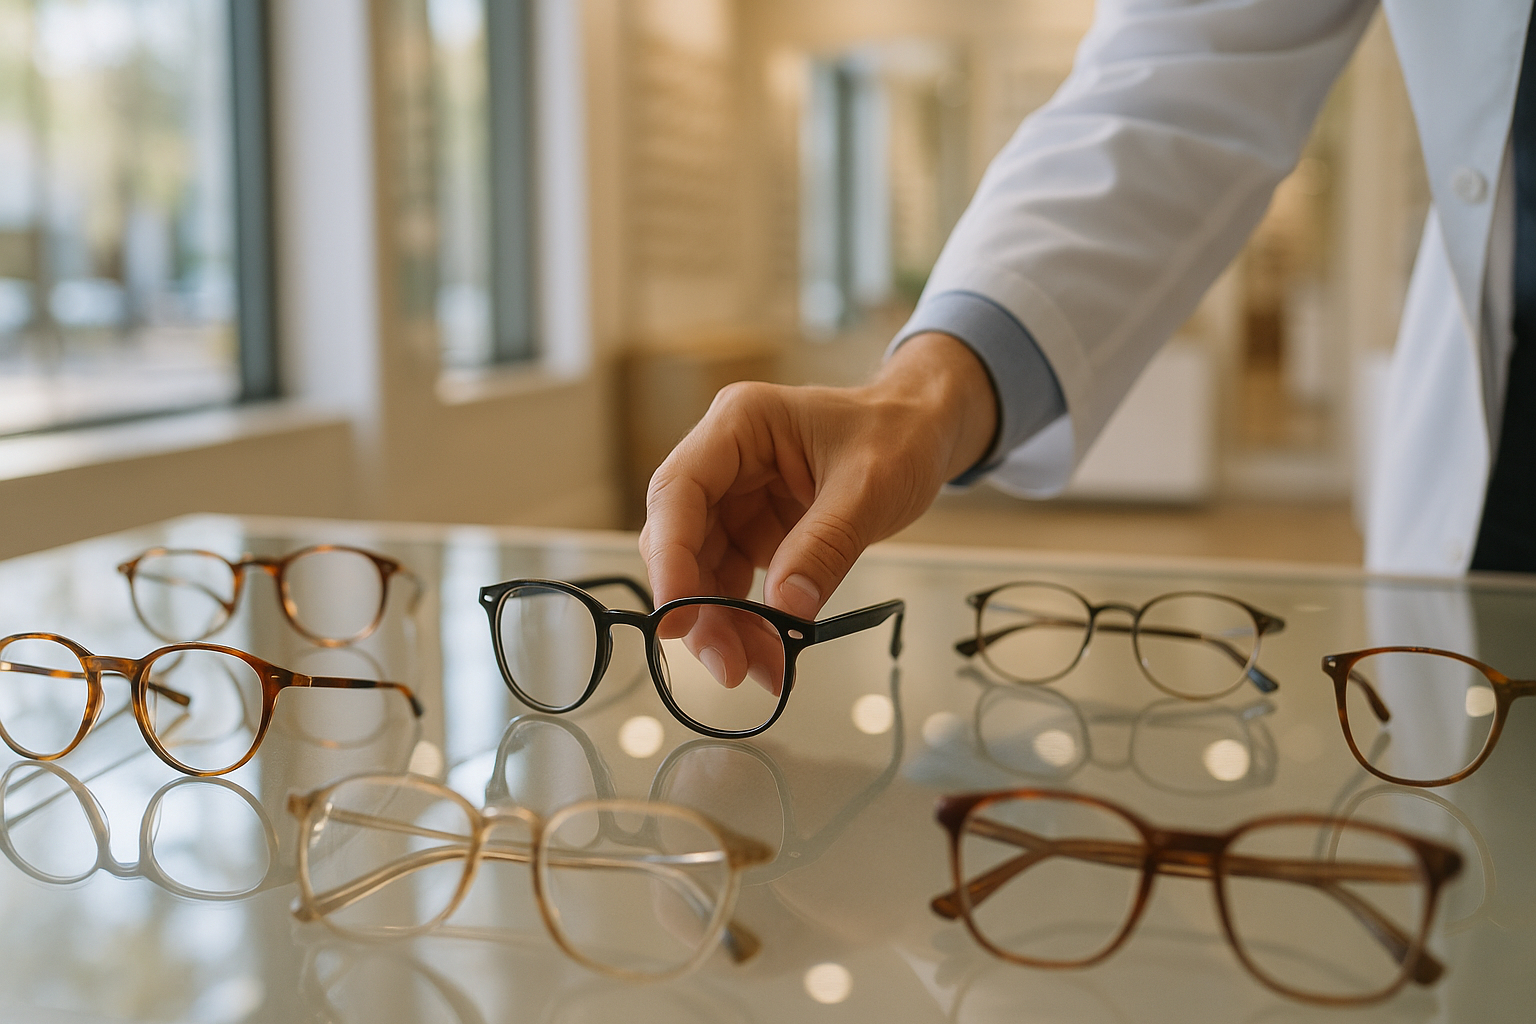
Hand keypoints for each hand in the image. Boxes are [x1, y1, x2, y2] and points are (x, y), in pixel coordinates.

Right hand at [640, 333, 996, 686]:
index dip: (669, 557)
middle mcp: (724, 461)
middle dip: (700, 608)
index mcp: (738, 425)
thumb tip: (787, 611)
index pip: (677, 492)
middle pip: (682, 541)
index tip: (677, 618)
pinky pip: (734, 584)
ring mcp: (736, 499)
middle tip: (729, 666)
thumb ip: (826, 546)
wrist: (923, 433)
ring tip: (764, 670)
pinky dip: (749, 623)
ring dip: (724, 626)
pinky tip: (772, 655)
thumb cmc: (898, 436)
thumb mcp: (870, 488)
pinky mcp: (752, 530)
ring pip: (703, 572)